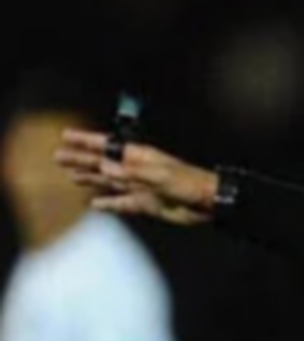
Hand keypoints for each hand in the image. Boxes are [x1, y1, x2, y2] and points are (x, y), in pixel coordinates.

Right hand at [55, 129, 217, 225]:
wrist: (208, 203)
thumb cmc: (189, 183)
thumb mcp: (160, 175)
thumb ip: (131, 172)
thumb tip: (104, 165)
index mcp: (141, 157)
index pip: (108, 146)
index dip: (87, 141)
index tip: (67, 136)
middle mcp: (137, 171)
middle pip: (103, 163)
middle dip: (80, 159)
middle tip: (58, 156)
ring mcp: (140, 188)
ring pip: (108, 182)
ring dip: (90, 178)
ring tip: (71, 176)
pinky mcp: (145, 204)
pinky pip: (121, 204)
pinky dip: (107, 204)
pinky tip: (94, 205)